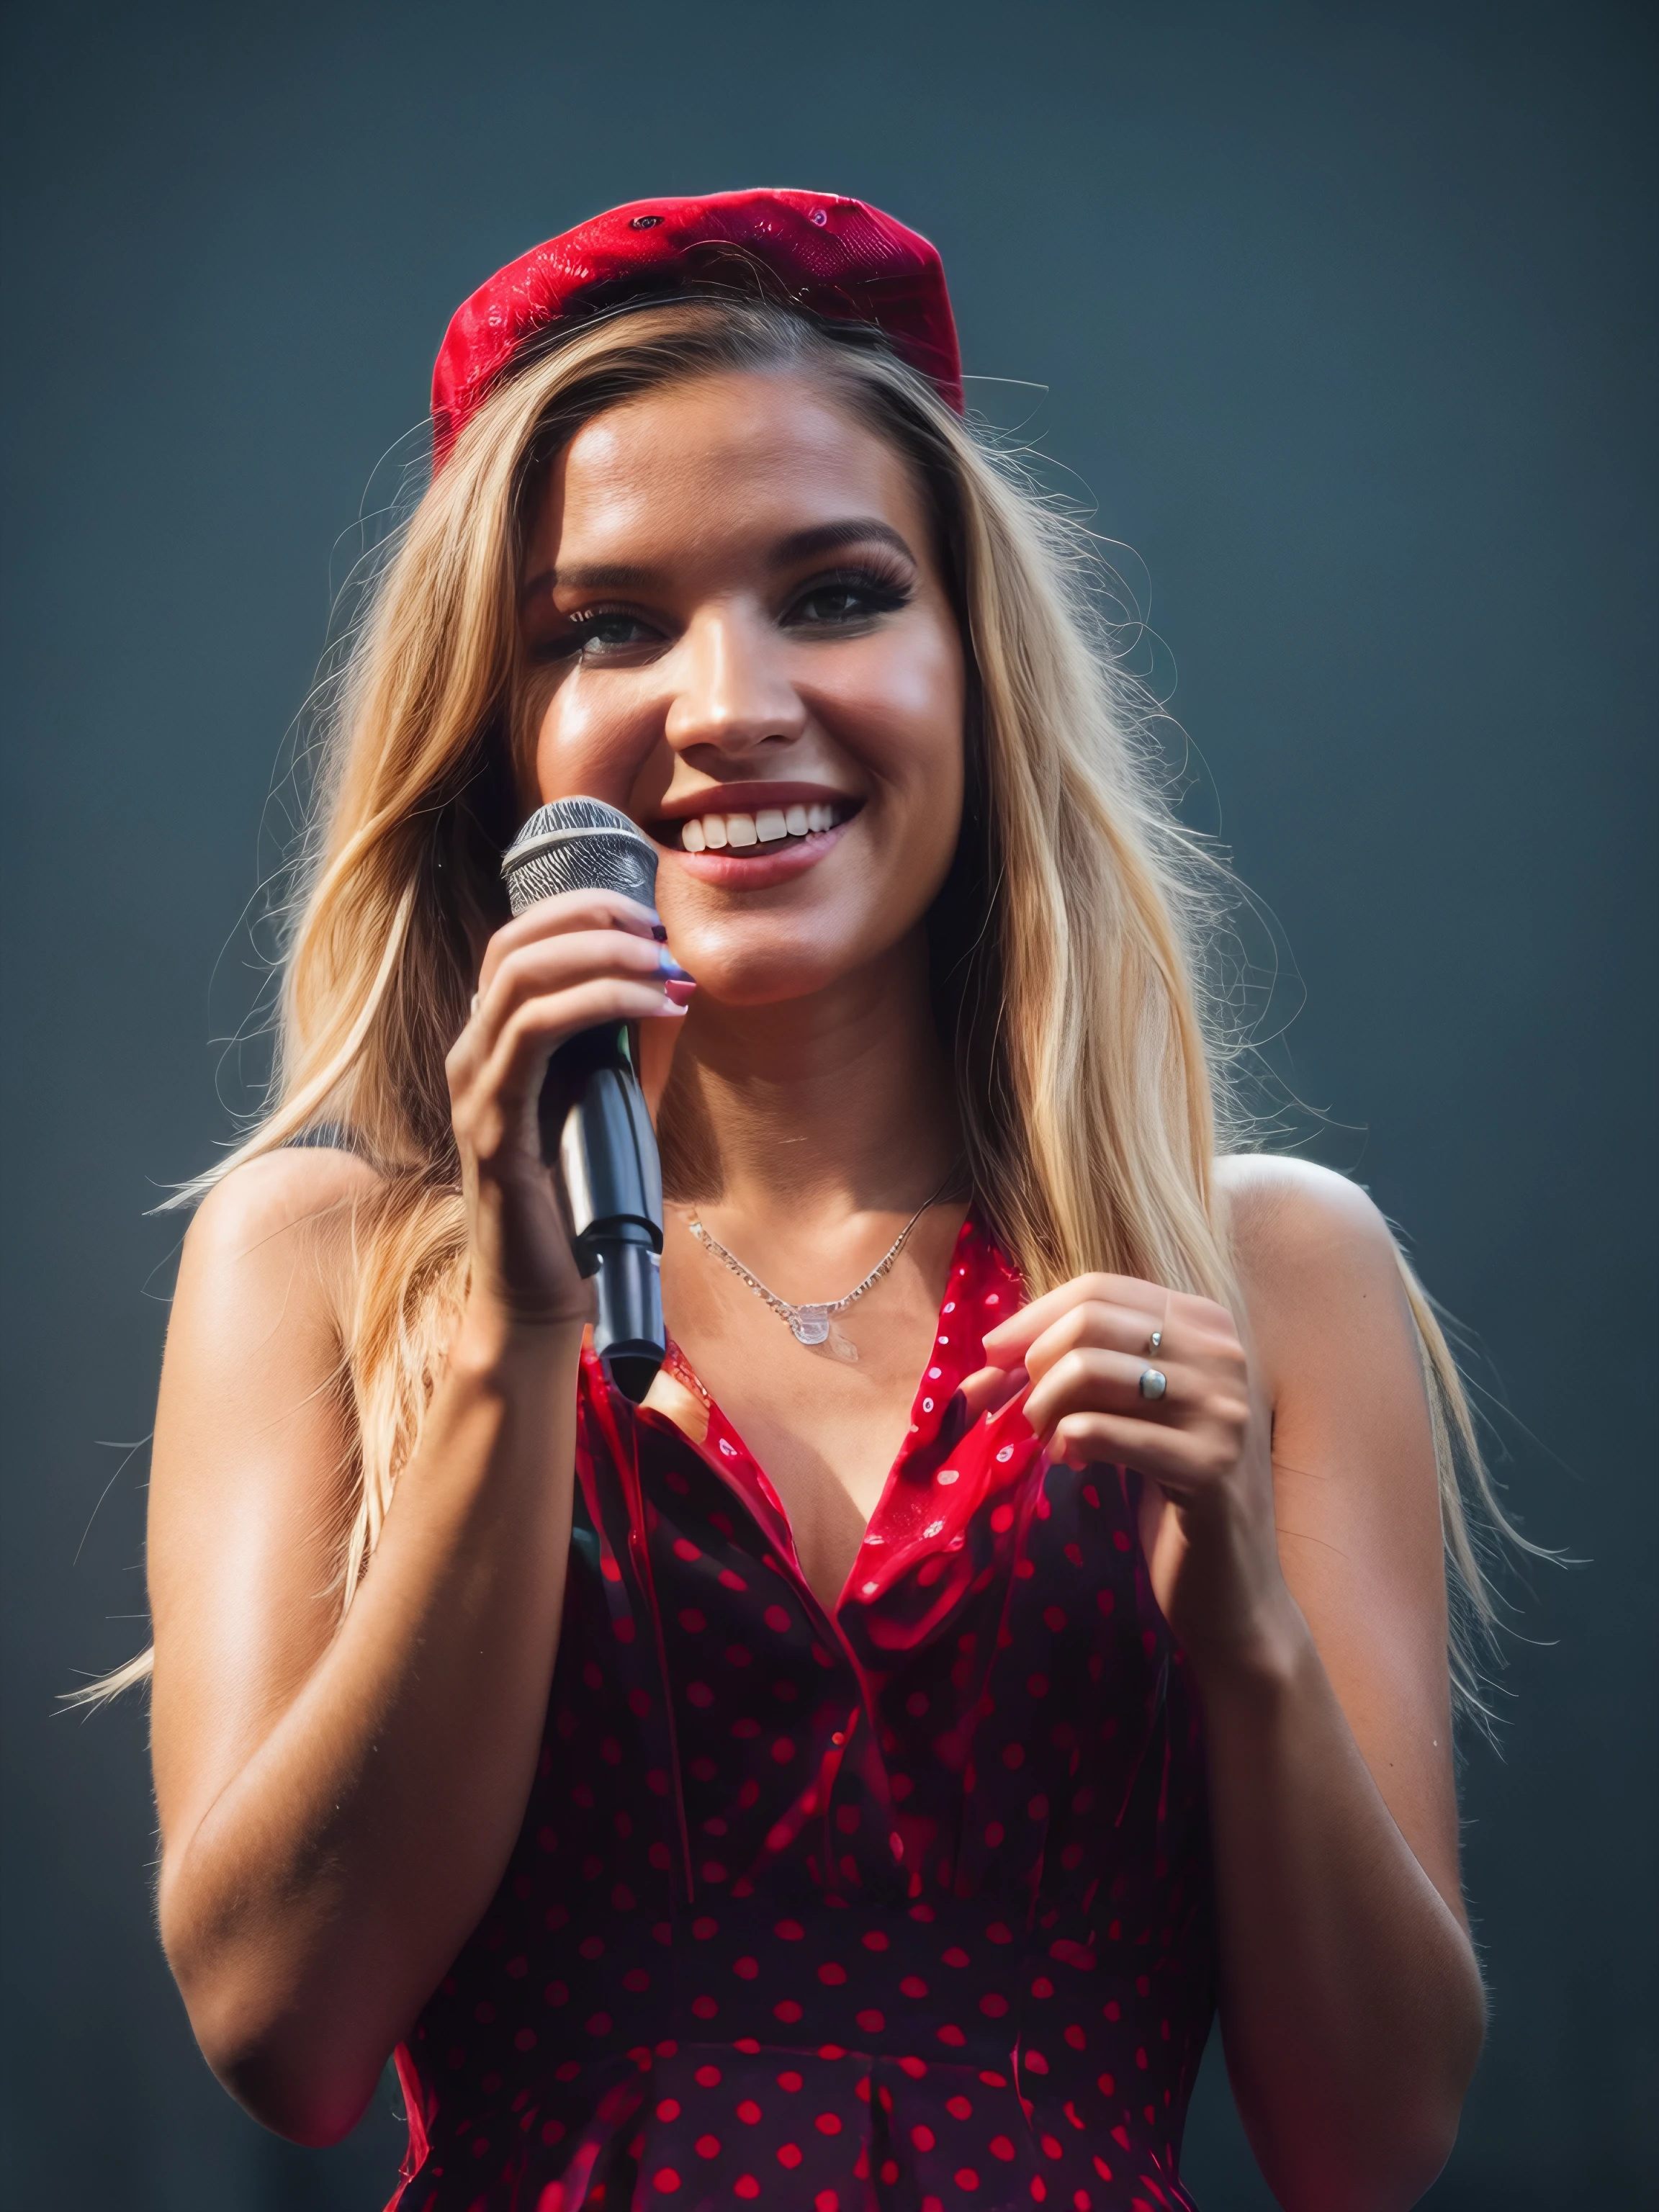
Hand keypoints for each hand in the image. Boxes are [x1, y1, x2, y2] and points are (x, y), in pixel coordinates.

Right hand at [446, 890, 690, 1329]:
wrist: (540, 1294)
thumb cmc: (578, 1200)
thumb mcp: (607, 1102)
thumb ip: (621, 1046)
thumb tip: (667, 982)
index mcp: (493, 1044)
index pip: (520, 942)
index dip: (582, 910)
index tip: (652, 919)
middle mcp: (470, 1055)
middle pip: (515, 942)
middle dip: (594, 917)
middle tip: (661, 930)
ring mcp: (473, 1089)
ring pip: (522, 977)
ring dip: (604, 954)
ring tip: (664, 964)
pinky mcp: (491, 1127)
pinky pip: (536, 1034)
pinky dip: (602, 1003)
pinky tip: (655, 1006)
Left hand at [964, 1274, 1290, 1671]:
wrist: (1231, 1590)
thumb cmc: (1169, 1489)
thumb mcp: (1132, 1409)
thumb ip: (1080, 1365)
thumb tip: (988, 1353)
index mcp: (1207, 1324)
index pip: (1100, 1288)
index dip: (1033, 1317)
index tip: (992, 1357)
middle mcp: (1224, 1354)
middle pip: (1091, 1321)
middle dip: (1033, 1363)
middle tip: (1021, 1411)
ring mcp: (1223, 1409)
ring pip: (1092, 1369)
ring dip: (1045, 1406)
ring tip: (1047, 1440)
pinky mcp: (1210, 1467)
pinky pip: (1104, 1431)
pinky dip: (1068, 1441)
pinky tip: (1070, 1462)